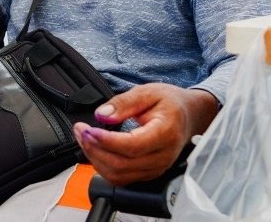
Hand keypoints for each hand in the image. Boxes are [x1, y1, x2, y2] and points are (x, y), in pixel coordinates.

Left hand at [73, 83, 215, 185]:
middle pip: (122, 164)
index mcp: (165, 133)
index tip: (88, 130)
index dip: (106, 141)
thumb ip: (123, 103)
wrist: (188, 115)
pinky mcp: (149, 173)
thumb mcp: (147, 92)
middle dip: (95, 149)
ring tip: (84, 138)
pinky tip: (96, 149)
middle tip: (81, 130)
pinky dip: (104, 166)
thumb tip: (102, 115)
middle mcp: (162, 156)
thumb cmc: (170, 103)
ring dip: (96, 158)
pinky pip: (122, 178)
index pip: (132, 146)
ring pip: (119, 175)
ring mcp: (156, 168)